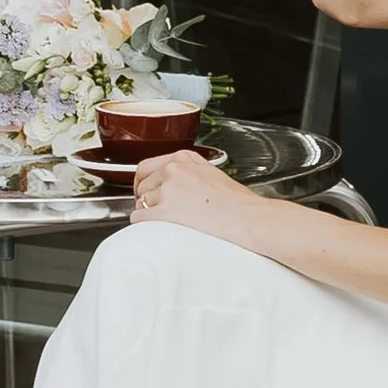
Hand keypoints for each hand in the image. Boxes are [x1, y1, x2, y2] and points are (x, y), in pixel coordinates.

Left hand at [131, 150, 272, 245]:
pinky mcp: (165, 211)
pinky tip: (161, 229)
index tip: (148, 192)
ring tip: (167, 223)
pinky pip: (139, 219)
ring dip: (148, 214)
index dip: (145, 183)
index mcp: (184, 158)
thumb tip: (170, 183)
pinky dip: (145, 226)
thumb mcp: (211, 173)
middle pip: (140, 185)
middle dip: (145, 198)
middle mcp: (173, 170)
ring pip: (140, 203)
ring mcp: (168, 189)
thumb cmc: (237, 202)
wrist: (248, 218)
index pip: (146, 167)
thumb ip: (188, 171)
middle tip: (155, 210)